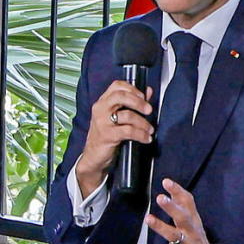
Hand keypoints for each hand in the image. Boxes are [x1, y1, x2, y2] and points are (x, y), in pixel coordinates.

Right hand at [75, 80, 154, 195]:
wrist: (93, 157)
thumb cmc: (106, 136)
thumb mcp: (117, 117)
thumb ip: (132, 103)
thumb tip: (148, 91)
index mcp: (102, 102)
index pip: (117, 86)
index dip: (132, 88)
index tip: (143, 96)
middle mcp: (100, 109)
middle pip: (121, 96)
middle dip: (139, 102)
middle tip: (149, 110)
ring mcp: (102, 122)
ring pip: (127, 115)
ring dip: (143, 123)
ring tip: (149, 129)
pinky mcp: (107, 135)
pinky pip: (129, 131)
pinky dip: (141, 135)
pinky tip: (146, 138)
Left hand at [129, 178, 223, 243]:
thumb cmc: (198, 242)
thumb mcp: (194, 222)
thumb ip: (183, 204)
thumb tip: (169, 185)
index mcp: (193, 221)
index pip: (188, 203)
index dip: (177, 191)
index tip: (166, 182)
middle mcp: (190, 232)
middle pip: (183, 217)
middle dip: (172, 208)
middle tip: (161, 198)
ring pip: (172, 235)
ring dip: (160, 226)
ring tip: (148, 218)